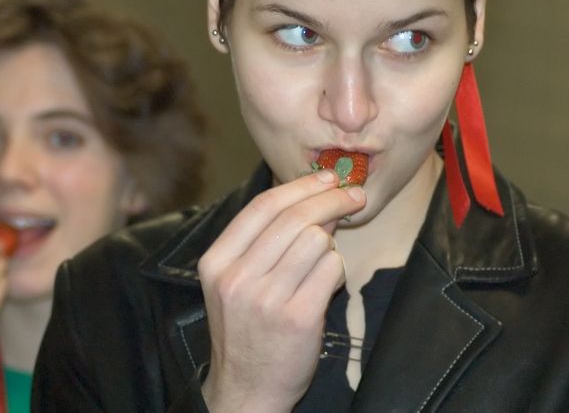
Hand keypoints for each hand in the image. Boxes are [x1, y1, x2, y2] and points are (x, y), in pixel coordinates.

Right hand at [198, 170, 364, 412]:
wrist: (246, 389)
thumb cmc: (246, 331)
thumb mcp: (234, 282)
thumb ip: (263, 242)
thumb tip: (313, 199)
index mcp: (216, 262)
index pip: (261, 206)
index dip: (299, 186)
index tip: (325, 178)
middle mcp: (237, 277)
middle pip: (293, 217)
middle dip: (331, 199)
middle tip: (352, 196)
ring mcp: (266, 298)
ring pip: (316, 240)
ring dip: (330, 245)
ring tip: (322, 262)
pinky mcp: (297, 317)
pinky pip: (331, 269)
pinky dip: (336, 270)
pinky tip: (327, 283)